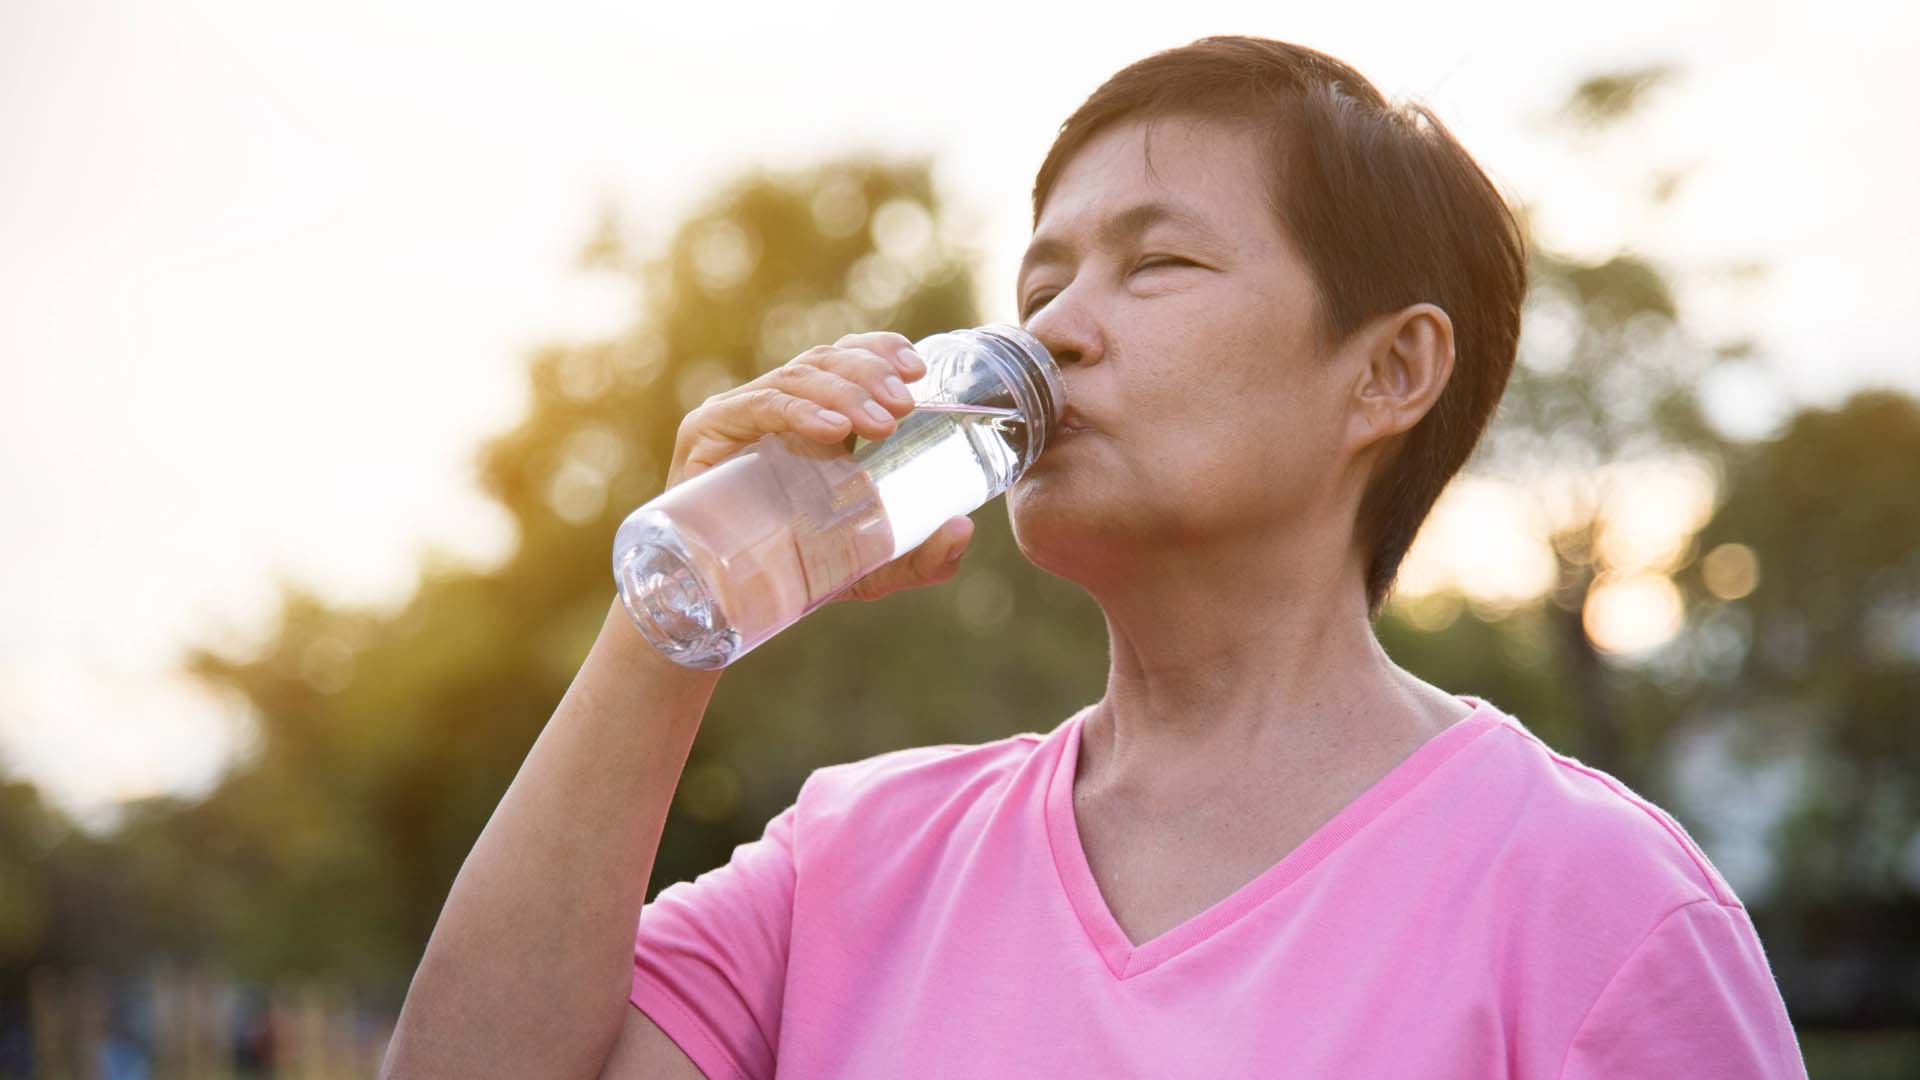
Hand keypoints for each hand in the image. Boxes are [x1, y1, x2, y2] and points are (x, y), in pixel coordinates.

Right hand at [663, 331, 975, 600]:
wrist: (714, 606)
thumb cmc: (790, 575)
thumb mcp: (867, 566)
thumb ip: (918, 555)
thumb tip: (963, 530)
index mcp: (811, 416)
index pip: (845, 357)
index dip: (879, 349)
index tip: (917, 369)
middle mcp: (773, 405)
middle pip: (825, 360)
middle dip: (869, 373)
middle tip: (904, 406)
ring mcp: (737, 415)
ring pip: (795, 376)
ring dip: (843, 391)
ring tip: (879, 423)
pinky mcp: (705, 433)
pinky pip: (755, 407)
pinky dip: (796, 410)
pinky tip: (829, 428)